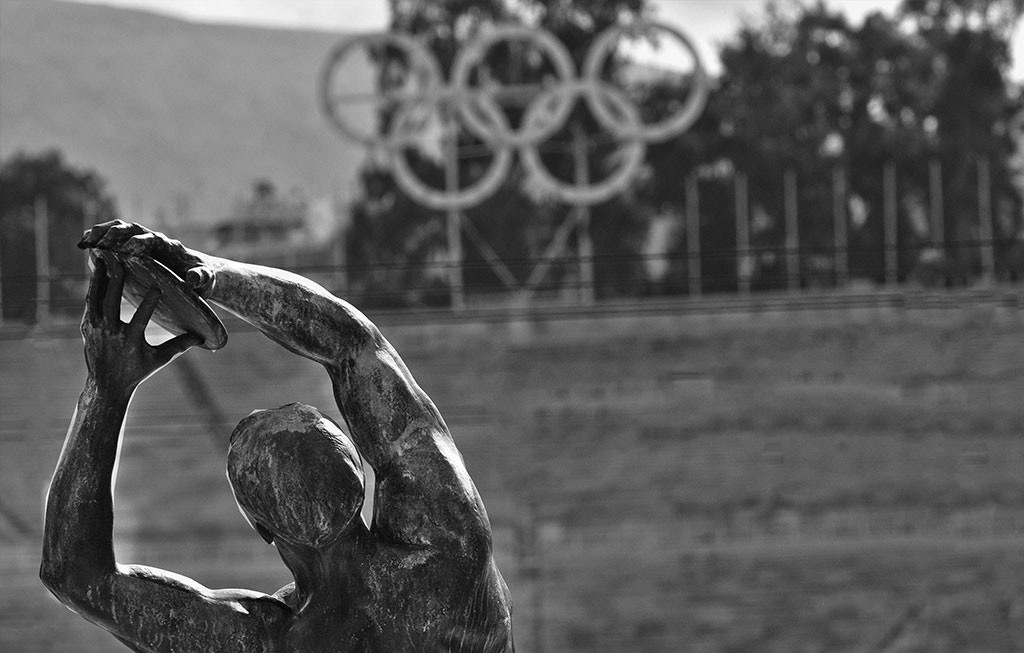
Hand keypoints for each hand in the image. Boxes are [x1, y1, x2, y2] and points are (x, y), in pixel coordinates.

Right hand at [79, 220, 214, 294]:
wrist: (200, 273)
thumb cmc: (203, 279)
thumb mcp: (205, 281)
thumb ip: (201, 278)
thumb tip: (193, 278)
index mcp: (169, 246)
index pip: (152, 239)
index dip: (138, 243)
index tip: (125, 252)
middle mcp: (154, 239)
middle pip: (132, 228)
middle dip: (115, 234)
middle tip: (97, 244)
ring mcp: (142, 241)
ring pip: (119, 229)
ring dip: (102, 233)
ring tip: (85, 242)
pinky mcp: (133, 247)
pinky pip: (113, 238)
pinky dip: (99, 238)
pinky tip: (84, 245)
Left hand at [82, 256, 199, 397]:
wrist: (107, 385)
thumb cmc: (138, 371)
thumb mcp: (160, 359)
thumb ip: (179, 345)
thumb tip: (201, 336)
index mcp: (130, 341)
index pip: (141, 318)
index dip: (150, 301)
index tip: (158, 285)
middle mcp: (111, 333)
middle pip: (111, 302)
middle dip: (116, 280)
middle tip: (120, 260)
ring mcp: (96, 329)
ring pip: (95, 299)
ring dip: (98, 278)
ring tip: (101, 260)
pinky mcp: (87, 327)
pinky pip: (90, 303)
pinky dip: (93, 288)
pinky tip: (97, 274)